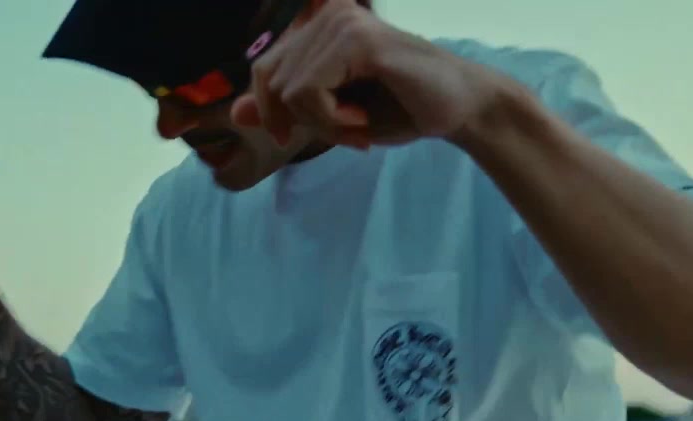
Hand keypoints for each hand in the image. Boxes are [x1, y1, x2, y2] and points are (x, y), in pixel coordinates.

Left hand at [231, 0, 508, 148]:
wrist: (457, 110)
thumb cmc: (398, 109)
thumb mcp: (330, 114)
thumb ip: (285, 109)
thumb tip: (235, 112)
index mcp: (318, 26)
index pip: (261, 72)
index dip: (271, 112)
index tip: (298, 135)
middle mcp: (326, 14)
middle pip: (270, 84)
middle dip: (302, 122)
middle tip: (346, 132)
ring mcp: (342, 23)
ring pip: (288, 94)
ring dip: (323, 126)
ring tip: (359, 126)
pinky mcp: (357, 40)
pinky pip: (308, 94)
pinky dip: (331, 121)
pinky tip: (363, 119)